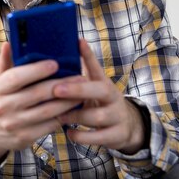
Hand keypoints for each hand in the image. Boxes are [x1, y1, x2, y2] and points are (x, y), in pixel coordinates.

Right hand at [0, 42, 84, 167]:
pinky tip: (73, 108)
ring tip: (81, 92)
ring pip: (47, 111)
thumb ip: (4, 62)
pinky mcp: (24, 137)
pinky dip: (63, 116)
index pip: (17, 76)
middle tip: (79, 76)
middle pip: (36, 93)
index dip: (37, 70)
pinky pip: (48, 125)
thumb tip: (10, 43)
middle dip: (60, 84)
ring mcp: (14, 123)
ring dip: (67, 101)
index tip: (55, 63)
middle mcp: (3, 106)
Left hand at [53, 39, 145, 153]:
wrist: (127, 126)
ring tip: (59, 116)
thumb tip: (51, 62)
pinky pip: (99, 137)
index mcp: (103, 83)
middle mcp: (112, 97)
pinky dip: (82, 137)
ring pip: (97, 116)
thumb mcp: (92, 89)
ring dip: (75, 116)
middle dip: (77, 90)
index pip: (96, 66)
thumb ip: (76, 79)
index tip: (78, 41)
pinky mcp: (117, 135)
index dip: (88, 54)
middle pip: (99, 90)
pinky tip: (70, 134)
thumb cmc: (99, 104)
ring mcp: (117, 116)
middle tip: (57, 89)